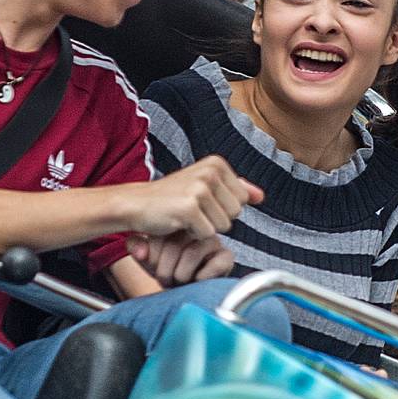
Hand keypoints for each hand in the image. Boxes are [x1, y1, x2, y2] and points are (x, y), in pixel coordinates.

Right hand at [122, 158, 259, 238]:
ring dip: (205, 227)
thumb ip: (235, 189)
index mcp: (217, 164)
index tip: (201, 201)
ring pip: (224, 226)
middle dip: (216, 218)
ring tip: (186, 216)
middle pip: (236, 213)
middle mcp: (210, 172)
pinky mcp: (189, 208)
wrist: (135, 204)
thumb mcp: (205, 187)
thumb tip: (261, 197)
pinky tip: (178, 223)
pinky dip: (193, 234)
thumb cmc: (171, 198)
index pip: (243, 199)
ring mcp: (200, 189)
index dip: (223, 207)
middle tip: (192, 210)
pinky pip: (207, 234)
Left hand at [129, 232, 234, 286]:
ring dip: (180, 276)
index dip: (152, 258)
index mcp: (174, 221)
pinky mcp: (227, 256)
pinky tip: (197, 280)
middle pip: (174, 245)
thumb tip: (137, 248)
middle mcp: (195, 226)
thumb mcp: (148, 259)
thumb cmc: (169, 271)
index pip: (159, 235)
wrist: (188, 289)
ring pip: (191, 254)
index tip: (154, 268)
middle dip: (165, 270)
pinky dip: (200, 278)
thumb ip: (138, 249)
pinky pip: (212, 265)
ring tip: (179, 281)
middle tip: (167, 279)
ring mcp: (212, 239)